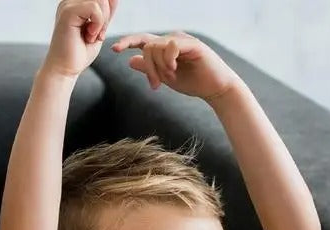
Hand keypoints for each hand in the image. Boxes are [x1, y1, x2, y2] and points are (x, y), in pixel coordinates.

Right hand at [44, 0, 117, 78]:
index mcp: (75, 4)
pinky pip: (94, 7)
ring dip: (102, 22)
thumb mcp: (98, 29)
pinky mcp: (68, 12)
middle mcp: (70, 1)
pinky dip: (97, 24)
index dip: (106, 13)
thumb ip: (106, 12)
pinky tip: (88, 36)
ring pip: (100, 0)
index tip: (98, 32)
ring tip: (91, 36)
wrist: (64, 71)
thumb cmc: (78, 54)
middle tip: (97, 35)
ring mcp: (67, 5)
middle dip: (106, 16)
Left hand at [113, 31, 238, 98]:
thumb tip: (131, 61)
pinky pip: (170, 46)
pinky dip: (168, 60)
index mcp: (165, 47)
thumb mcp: (165, 78)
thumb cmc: (193, 82)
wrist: (215, 88)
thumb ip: (149, 69)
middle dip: (148, 68)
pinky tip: (174, 70)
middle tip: (155, 85)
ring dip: (159, 67)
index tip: (114, 50)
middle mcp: (172, 40)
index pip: (143, 40)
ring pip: (157, 47)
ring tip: (169, 78)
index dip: (128, 42)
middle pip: (147, 47)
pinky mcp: (192, 44)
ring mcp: (182, 40)